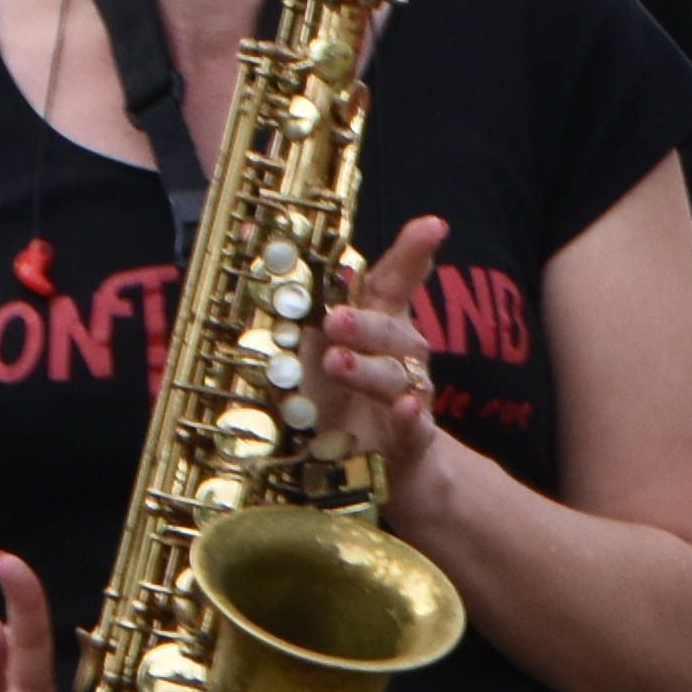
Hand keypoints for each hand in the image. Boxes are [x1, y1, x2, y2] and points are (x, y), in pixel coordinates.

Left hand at [313, 216, 464, 481]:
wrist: (370, 465)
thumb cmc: (336, 398)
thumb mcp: (311, 353)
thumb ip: (295, 312)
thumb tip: (258, 248)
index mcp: (377, 324)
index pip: (394, 282)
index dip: (413, 253)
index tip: (433, 226)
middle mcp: (400, 353)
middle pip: (389, 328)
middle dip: (363, 322)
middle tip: (334, 320)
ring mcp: (409, 395)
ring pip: (395, 375)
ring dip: (366, 368)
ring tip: (337, 362)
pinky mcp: (411, 438)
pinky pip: (415, 426)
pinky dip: (411, 417)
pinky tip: (405, 408)